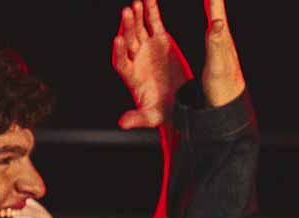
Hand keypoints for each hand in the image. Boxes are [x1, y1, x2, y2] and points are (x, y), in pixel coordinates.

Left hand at [112, 0, 190, 129]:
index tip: (118, 40)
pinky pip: (154, 22)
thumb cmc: (165, 111)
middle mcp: (137, 59)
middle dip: (127, 27)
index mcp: (132, 76)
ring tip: (136, 3)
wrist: (180, 101)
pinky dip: (151, 10)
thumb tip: (122, 124)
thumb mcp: (153, 117)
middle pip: (128, 40)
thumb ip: (137, 118)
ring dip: (136, 16)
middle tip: (126, 13)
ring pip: (139, 28)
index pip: (121, 62)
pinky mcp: (161, 40)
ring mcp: (147, 48)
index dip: (119, 52)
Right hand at [200, 0, 246, 107]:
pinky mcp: (216, 50)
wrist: (228, 106)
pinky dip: (209, 13)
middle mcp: (222, 36)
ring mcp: (220, 42)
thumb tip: (217, 22)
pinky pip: (212, 25)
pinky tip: (210, 14)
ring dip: (211, 1)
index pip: (216, 8)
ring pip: (215, 14)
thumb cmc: (222, 89)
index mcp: (221, 37)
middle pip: (216, 7)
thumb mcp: (216, 66)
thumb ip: (216, 44)